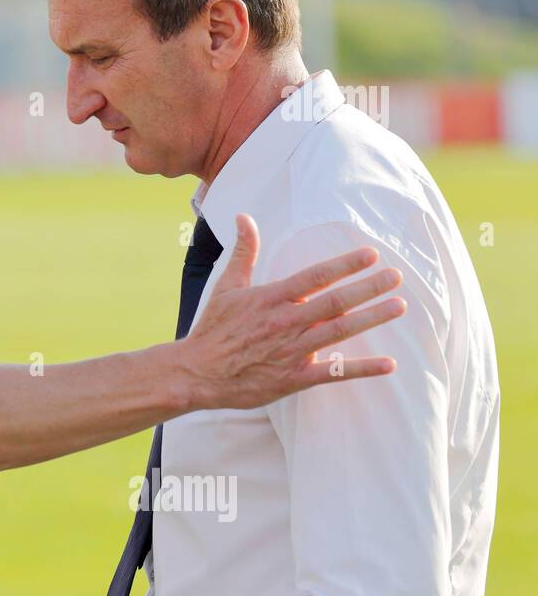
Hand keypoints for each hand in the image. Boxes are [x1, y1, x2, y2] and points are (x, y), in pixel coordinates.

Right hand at [182, 213, 405, 410]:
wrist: (196, 373)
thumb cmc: (213, 328)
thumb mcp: (227, 286)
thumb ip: (244, 251)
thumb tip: (244, 217)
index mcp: (271, 298)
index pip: (316, 276)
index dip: (346, 264)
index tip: (372, 254)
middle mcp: (285, 322)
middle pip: (335, 301)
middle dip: (369, 287)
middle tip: (397, 276)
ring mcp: (291, 351)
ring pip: (339, 331)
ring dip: (372, 317)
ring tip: (399, 305)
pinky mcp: (293, 378)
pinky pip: (334, 372)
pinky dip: (362, 368)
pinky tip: (389, 364)